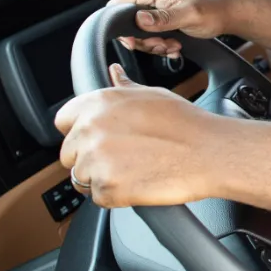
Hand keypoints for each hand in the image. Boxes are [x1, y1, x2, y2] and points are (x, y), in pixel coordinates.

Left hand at [56, 64, 221, 206]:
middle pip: (69, 154)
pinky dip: (116, 196)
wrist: (208, 153)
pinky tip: (139, 183)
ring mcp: (96, 161)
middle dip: (90, 158)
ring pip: (82, 178)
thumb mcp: (152, 95)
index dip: (79, 132)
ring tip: (135, 170)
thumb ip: (123, 87)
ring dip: (103, 178)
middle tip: (123, 158)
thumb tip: (113, 73)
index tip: (96, 138)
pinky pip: (99, 198)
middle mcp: (91, 130)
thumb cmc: (185, 123)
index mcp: (98, 104)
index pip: (63, 121)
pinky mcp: (107, 189)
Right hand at [108, 0, 225, 58]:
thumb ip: (163, 18)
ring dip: (155, 46)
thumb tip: (139, 19)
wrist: (227, 14)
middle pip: (127, 24)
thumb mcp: (188, 15)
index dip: (122, 26)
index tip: (136, 41)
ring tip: (173, 45)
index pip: (118, 6)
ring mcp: (155, 10)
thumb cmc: (212, 9)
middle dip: (144, 41)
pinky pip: (151, 38)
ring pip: (140, 35)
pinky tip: (175, 46)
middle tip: (162, 44)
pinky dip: (162, 46)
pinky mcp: (161, 21)